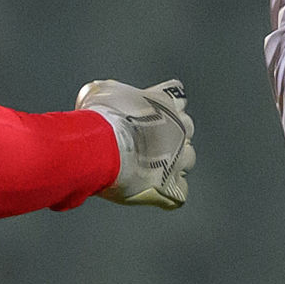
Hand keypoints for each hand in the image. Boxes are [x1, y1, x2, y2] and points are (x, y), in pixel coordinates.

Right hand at [76, 78, 196, 209]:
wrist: (102, 148)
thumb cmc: (100, 118)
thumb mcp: (98, 94)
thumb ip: (107, 93)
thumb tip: (97, 95)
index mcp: (163, 102)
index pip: (175, 94)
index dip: (163, 104)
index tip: (152, 110)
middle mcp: (178, 128)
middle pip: (186, 128)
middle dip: (171, 134)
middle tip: (148, 140)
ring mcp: (178, 157)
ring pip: (187, 159)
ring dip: (173, 162)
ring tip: (151, 166)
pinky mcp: (171, 184)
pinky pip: (180, 190)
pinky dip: (170, 190)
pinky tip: (154, 187)